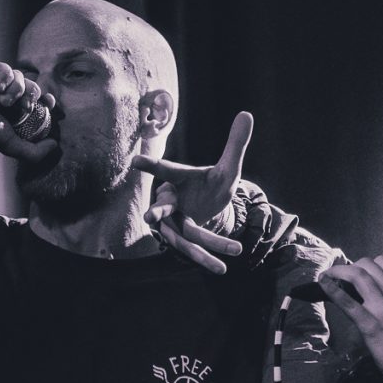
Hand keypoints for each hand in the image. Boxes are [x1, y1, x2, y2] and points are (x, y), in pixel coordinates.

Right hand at [0, 66, 58, 167]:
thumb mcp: (11, 145)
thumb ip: (33, 152)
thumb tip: (54, 145)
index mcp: (16, 109)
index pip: (39, 99)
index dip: (47, 99)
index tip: (48, 102)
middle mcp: (10, 94)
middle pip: (32, 86)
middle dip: (31, 95)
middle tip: (22, 106)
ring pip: (21, 76)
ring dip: (16, 89)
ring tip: (2, 99)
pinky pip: (6, 68)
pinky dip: (5, 77)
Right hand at [133, 113, 252, 274]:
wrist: (210, 207)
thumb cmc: (213, 184)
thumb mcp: (229, 167)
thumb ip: (236, 144)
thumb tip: (247, 114)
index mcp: (180, 179)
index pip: (166, 170)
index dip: (151, 167)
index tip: (135, 162)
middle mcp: (172, 201)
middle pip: (162, 207)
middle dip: (156, 212)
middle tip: (148, 216)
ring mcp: (174, 222)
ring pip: (182, 235)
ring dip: (197, 248)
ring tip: (212, 260)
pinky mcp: (181, 238)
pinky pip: (191, 250)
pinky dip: (206, 259)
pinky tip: (221, 268)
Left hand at [319, 257, 382, 382]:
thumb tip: (372, 298)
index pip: (382, 263)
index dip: (363, 264)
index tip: (352, 272)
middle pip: (367, 265)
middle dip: (347, 267)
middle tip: (335, 276)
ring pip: (358, 275)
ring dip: (337, 272)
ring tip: (325, 277)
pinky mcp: (371, 326)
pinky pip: (348, 302)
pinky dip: (332, 290)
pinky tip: (323, 285)